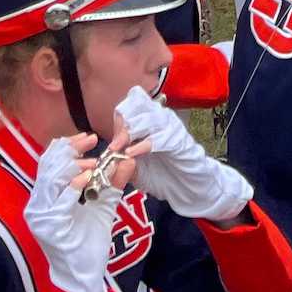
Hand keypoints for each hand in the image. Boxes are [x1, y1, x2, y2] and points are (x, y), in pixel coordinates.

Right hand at [23, 136, 122, 291]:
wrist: (83, 275)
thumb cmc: (88, 241)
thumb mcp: (102, 206)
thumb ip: (111, 183)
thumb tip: (127, 159)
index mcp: (46, 196)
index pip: (49, 161)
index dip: (67, 145)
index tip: (88, 138)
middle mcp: (38, 203)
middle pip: (48, 164)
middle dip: (71, 149)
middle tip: (92, 142)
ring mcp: (41, 215)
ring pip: (52, 178)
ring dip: (74, 166)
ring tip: (95, 163)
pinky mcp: (50, 227)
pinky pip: (60, 200)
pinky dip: (75, 185)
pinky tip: (88, 178)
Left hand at [115, 84, 251, 220]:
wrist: (187, 187)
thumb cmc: (161, 175)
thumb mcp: (135, 168)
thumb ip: (121, 160)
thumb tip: (104, 156)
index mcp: (149, 119)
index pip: (130, 104)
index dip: (119, 120)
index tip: (112, 141)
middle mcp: (159, 117)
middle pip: (136, 104)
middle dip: (123, 124)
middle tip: (114, 146)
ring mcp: (170, 126)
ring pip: (146, 117)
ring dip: (130, 133)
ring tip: (120, 150)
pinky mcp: (178, 140)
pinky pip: (158, 137)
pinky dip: (142, 146)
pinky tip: (132, 154)